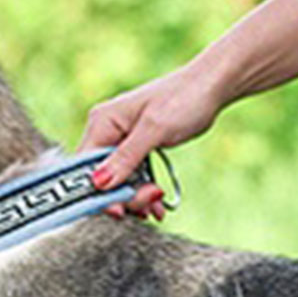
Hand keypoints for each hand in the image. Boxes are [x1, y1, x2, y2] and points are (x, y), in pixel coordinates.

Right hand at [78, 64, 225, 219]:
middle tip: (152, 199)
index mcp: (102, 122)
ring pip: (118, 181)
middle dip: (124, 195)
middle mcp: (106, 131)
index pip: (85, 167)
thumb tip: (99, 183)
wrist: (212, 87)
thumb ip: (127, 157)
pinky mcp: (137, 147)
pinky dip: (144, 190)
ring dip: (136, 197)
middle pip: (101, 178)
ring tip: (157, 203)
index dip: (98, 193)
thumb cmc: (184, 99)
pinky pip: (132, 176)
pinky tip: (158, 203)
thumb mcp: (155, 129)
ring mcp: (121, 140)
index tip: (121, 209)